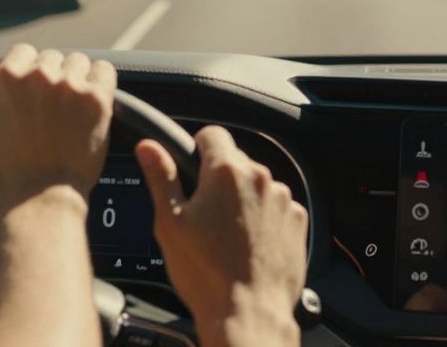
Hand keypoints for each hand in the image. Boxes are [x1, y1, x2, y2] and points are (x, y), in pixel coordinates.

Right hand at [0, 44, 115, 213]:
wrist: (42, 195)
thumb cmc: (6, 163)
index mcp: (9, 76)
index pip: (23, 52)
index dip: (25, 74)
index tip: (28, 98)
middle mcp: (42, 76)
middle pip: (51, 57)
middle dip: (49, 77)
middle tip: (46, 109)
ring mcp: (72, 86)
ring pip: (77, 62)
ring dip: (74, 78)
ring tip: (67, 108)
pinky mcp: (98, 99)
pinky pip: (103, 69)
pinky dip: (98, 80)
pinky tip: (89, 101)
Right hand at [136, 127, 306, 346]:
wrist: (248, 312)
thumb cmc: (207, 273)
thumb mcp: (170, 223)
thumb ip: (161, 177)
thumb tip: (149, 146)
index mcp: (226, 172)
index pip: (212, 134)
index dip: (198, 149)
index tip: (193, 169)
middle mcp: (260, 178)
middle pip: (235, 162)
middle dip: (219, 181)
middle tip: (204, 215)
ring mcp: (283, 200)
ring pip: (257, 186)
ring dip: (244, 200)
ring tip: (228, 236)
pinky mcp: (298, 221)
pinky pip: (277, 208)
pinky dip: (265, 219)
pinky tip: (249, 245)